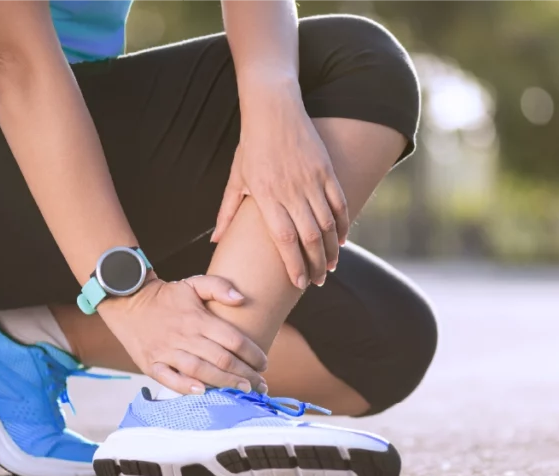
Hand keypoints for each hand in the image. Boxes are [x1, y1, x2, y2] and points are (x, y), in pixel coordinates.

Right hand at [98, 275, 267, 394]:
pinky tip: (203, 393)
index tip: (264, 364)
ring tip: (243, 392)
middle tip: (261, 385)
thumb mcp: (193, 283)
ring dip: (224, 383)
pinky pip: (169, 379)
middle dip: (245, 374)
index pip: (233, 339)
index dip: (252, 353)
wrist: (127, 302)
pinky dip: (185, 387)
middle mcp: (184, 336)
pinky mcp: (151, 364)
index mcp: (198, 318)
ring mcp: (166, 351)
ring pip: (200, 371)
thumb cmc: (167, 296)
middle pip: (221, 359)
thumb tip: (242, 299)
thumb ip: (219, 287)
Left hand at [211, 90, 348, 288]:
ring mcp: (311, 180)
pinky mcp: (326, 170)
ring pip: (327, 223)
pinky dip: (343, 224)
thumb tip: (216, 242)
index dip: (294, 265)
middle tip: (317, 282)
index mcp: (266, 196)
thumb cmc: (251, 145)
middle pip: (309, 237)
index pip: (285, 240)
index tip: (299, 284)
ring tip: (330, 267)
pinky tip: (342, 240)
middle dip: (315, 265)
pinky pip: (338, 203)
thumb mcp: (235, 178)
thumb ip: (227, 212)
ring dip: (331, 249)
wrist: (273, 108)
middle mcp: (291, 191)